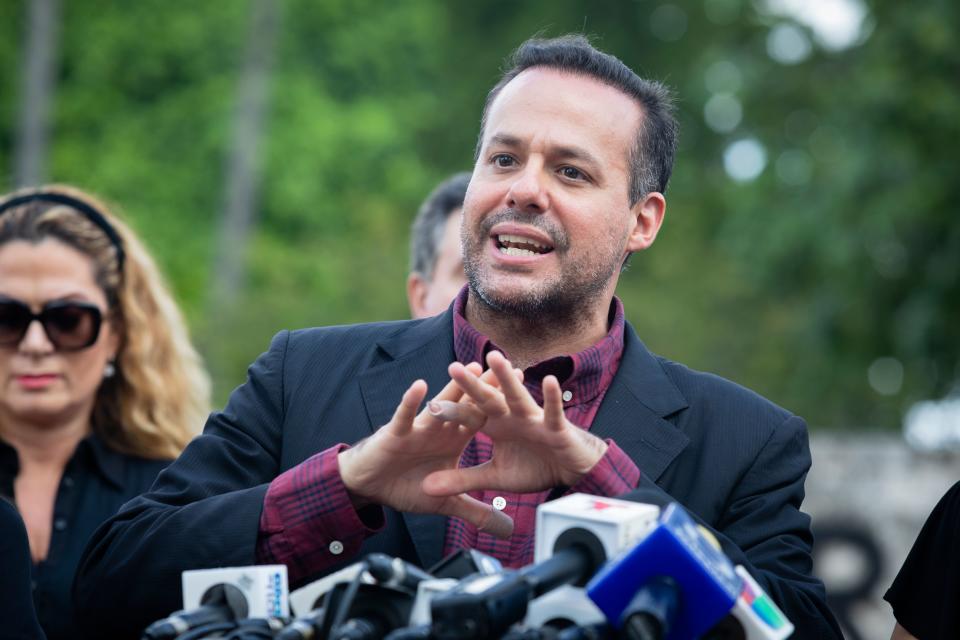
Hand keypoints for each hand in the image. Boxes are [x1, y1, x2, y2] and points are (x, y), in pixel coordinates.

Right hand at [338, 363, 512, 537]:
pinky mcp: (396, 433)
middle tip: (506, 367)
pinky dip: (411, 403)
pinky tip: (420, 387)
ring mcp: (419, 428)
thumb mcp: (446, 503)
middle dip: (486, 388)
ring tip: (470, 368)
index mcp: (454, 439)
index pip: (484, 420)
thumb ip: (477, 512)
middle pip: (467, 405)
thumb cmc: (405, 486)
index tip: (526, 392)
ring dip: (455, 388)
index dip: (503, 407)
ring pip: (440, 405)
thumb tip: (506, 528)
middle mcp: (440, 429)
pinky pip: (405, 416)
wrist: (371, 486)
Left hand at [421, 351, 607, 497]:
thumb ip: (462, 480)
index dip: (453, 412)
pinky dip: (552, 398)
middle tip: (453, 366)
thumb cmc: (533, 467)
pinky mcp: (556, 427)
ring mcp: (534, 419)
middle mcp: (512, 417)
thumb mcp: (493, 476)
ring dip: (507, 379)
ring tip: (495, 357)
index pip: (470, 416)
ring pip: (518, 396)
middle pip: (489, 399)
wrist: (569, 473)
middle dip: (472, 385)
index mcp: (495, 426)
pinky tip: (549, 380)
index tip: (430, 406)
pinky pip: (553, 411)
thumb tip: (425, 488)